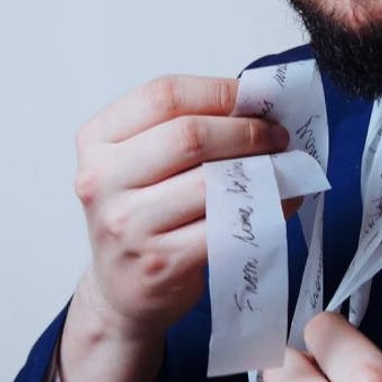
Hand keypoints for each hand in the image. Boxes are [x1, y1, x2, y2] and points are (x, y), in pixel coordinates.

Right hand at [61, 75, 287, 381]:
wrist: (119, 291)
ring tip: (283, 163)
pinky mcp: (160, 262)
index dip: (219, 91)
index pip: (164, 95)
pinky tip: (282, 197)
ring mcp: (128, 225)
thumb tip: (256, 102)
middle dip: (246, 129)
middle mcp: (103, 180)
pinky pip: (227, 224)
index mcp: (98, 141)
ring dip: (261, 167)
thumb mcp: (140, 160)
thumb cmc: (141, 214)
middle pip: (189, 135)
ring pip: (211, 181)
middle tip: (277, 134)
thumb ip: (182, 124)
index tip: (255, 97)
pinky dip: (266, 205)